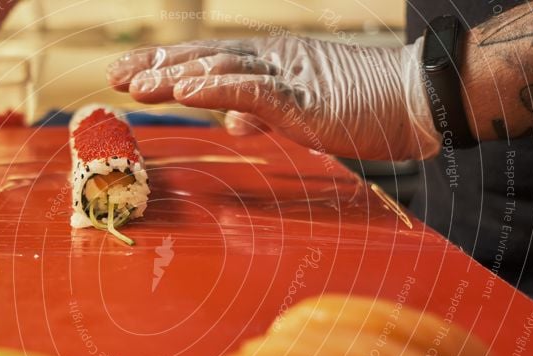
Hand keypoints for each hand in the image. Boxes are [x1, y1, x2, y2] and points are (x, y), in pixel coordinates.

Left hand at [107, 37, 440, 159]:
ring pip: (220, 70)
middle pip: (203, 58)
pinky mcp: (304, 98)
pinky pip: (252, 91)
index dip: (167, 65)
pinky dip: (217, 89)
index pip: (208, 61)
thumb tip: (233, 120)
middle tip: (115, 75)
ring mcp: (287, 76)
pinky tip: (186, 90)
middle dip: (156, 66)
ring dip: (175, 76)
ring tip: (136, 84)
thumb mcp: (302, 112)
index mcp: (271, 64)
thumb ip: (264, 112)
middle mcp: (272, 61)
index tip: (131, 73)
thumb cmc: (365, 108)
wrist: (418, 101)